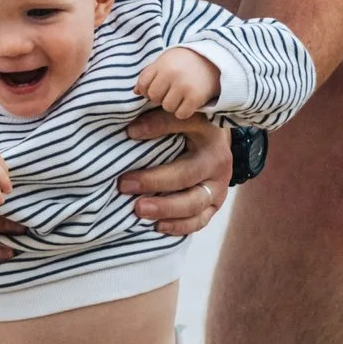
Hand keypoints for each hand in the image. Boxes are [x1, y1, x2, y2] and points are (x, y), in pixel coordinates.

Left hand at [117, 108, 229, 235]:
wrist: (218, 145)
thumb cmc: (194, 129)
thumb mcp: (184, 117)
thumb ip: (161, 119)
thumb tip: (132, 131)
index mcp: (210, 139)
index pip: (183, 132)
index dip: (156, 129)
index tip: (129, 133)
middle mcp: (217, 167)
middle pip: (186, 177)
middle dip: (153, 182)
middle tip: (124, 184)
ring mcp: (218, 190)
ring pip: (194, 205)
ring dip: (165, 209)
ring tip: (138, 209)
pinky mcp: (213, 206)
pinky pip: (199, 222)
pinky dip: (179, 226)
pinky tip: (157, 226)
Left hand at [136, 45, 220, 117]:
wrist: (215, 61)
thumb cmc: (186, 62)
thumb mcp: (167, 61)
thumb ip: (150, 73)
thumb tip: (135, 92)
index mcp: (162, 64)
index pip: (143, 85)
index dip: (147, 89)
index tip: (157, 87)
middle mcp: (171, 74)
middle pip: (154, 97)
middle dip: (160, 97)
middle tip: (171, 91)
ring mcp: (184, 86)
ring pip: (167, 107)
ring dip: (173, 105)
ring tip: (181, 95)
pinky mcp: (195, 97)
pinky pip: (181, 113)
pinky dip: (184, 111)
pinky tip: (189, 102)